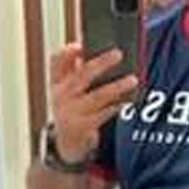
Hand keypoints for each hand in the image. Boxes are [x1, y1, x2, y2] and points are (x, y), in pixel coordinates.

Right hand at [49, 43, 137, 162]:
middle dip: (101, 63)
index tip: (80, 44)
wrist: (67, 143)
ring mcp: (72, 112)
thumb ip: (78, 71)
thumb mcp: (69, 90)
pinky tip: (130, 99)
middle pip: (81, 76)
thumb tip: (105, 52)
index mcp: (57, 82)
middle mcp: (61, 96)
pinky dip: (119, 105)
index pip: (56, 62)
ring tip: (133, 79)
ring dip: (116, 87)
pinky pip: (105, 113)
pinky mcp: (83, 126)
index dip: (67, 52)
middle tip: (118, 53)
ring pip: (97, 96)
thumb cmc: (74, 108)